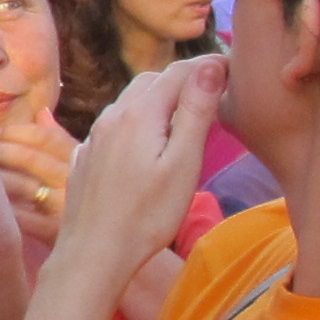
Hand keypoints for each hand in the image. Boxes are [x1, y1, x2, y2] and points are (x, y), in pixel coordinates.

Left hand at [0, 116, 75, 248]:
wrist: (96, 251)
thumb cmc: (84, 205)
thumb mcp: (79, 169)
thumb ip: (59, 141)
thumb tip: (41, 113)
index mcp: (81, 161)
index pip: (45, 137)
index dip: (15, 132)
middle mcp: (75, 181)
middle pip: (29, 157)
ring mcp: (65, 207)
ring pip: (21, 184)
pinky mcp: (54, 233)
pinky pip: (20, 215)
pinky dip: (2, 207)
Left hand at [55, 57, 224, 287]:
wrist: (93, 254)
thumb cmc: (147, 216)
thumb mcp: (184, 163)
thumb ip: (195, 112)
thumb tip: (208, 65)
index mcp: (139, 113)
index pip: (178, 72)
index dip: (208, 66)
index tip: (233, 71)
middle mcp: (111, 117)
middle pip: (152, 81)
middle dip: (183, 79)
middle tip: (213, 93)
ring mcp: (94, 138)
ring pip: (130, 102)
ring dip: (158, 100)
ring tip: (185, 117)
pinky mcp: (86, 158)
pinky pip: (114, 126)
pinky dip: (137, 122)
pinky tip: (147, 143)